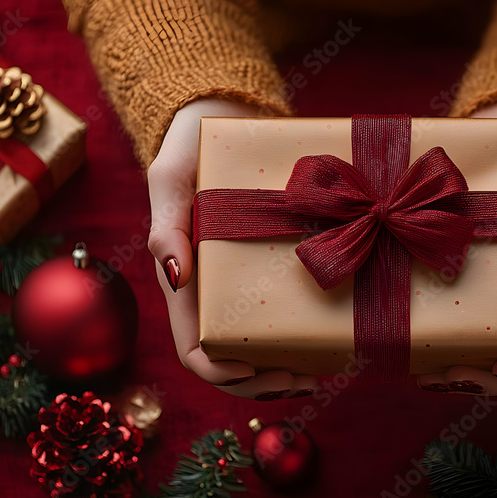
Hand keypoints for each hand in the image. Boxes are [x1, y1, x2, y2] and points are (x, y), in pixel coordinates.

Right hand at [148, 98, 317, 399]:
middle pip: (230, 360)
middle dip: (263, 382)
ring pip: (258, 346)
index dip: (222, 372)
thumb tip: (175, 276)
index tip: (256, 371)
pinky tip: (330, 337)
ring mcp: (242, 281)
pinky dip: (303, 335)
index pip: (194, 348)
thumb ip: (166, 224)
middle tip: (305, 381)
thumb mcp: (171, 178)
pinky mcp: (270, 263)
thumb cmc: (191, 146)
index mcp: (185, 281)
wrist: (225, 116)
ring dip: (286, 368)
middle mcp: (213, 290)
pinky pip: (283, 312)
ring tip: (321, 370)